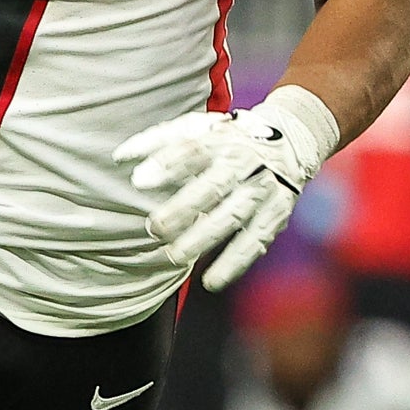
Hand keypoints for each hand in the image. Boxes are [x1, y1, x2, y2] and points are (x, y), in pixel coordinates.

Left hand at [114, 84, 339, 287]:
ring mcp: (262, 190)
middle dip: (182, 209)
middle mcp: (245, 164)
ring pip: (232, 216)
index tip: (138, 181)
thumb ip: (158, 140)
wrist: (290, 139)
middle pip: (212, 187)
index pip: (192, 151)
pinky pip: (255, 241)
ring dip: (203, 238)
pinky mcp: (276, 214)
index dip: (166, 165)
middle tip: (153, 228)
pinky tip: (211, 282)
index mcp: (221, 140)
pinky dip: (234, 263)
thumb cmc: (227, 137)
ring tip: (174, 256)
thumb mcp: (197, 127)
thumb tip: (120, 157)